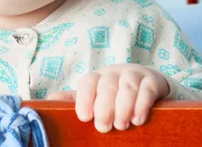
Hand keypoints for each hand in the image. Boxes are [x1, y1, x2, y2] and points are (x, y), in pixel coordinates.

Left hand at [48, 63, 168, 132]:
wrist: (146, 82)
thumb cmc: (113, 93)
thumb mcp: (93, 96)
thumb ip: (74, 100)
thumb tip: (49, 101)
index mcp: (96, 78)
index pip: (87, 83)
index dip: (84, 99)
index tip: (84, 117)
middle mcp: (113, 73)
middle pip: (107, 86)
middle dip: (105, 107)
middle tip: (104, 127)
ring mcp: (133, 75)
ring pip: (127, 86)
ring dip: (124, 107)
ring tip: (122, 125)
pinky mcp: (152, 81)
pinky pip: (147, 89)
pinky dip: (142, 104)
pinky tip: (138, 119)